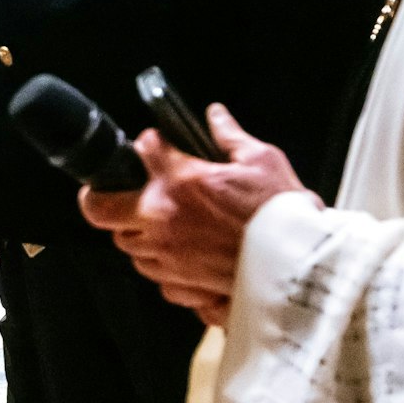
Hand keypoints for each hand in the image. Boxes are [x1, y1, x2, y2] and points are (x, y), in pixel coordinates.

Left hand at [80, 104, 304, 319]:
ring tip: (160, 225)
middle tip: (121, 191)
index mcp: (178, 182)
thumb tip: (215, 116)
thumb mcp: (262, 162)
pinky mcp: (179, 286)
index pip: (139, 150)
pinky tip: (182, 256)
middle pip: (99, 208)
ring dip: (137, 233)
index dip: (146, 145)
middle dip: (106, 197)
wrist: (304, 267)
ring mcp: (165, 256)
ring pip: (126, 245)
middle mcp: (161, 219)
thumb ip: (229, 136)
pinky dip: (162, 265)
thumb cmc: (285, 214)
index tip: (156, 148)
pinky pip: (154, 276)